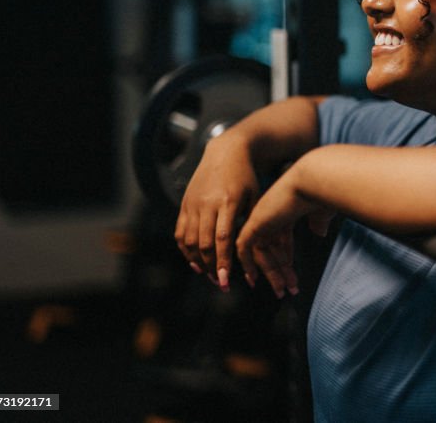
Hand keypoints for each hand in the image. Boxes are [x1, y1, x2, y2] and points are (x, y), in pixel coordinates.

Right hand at [175, 133, 258, 290]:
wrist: (226, 152)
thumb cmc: (246, 177)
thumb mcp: (255, 197)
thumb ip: (251, 222)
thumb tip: (251, 252)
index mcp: (227, 201)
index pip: (222, 238)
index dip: (223, 261)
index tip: (225, 280)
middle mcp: (206, 203)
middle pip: (203, 243)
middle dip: (211, 267)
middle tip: (219, 283)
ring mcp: (192, 204)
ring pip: (188, 240)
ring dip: (197, 261)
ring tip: (209, 274)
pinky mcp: (184, 204)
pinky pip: (180, 232)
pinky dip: (185, 250)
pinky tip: (194, 261)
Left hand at [236, 173, 334, 297]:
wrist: (312, 181)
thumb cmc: (322, 192)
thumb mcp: (321, 210)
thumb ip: (318, 221)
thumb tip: (320, 232)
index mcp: (286, 209)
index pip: (282, 238)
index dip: (285, 256)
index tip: (290, 273)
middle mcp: (271, 213)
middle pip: (271, 248)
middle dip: (279, 271)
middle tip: (285, 290)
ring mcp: (261, 218)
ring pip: (260, 252)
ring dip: (270, 274)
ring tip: (282, 291)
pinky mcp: (254, 224)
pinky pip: (245, 249)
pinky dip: (247, 264)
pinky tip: (254, 280)